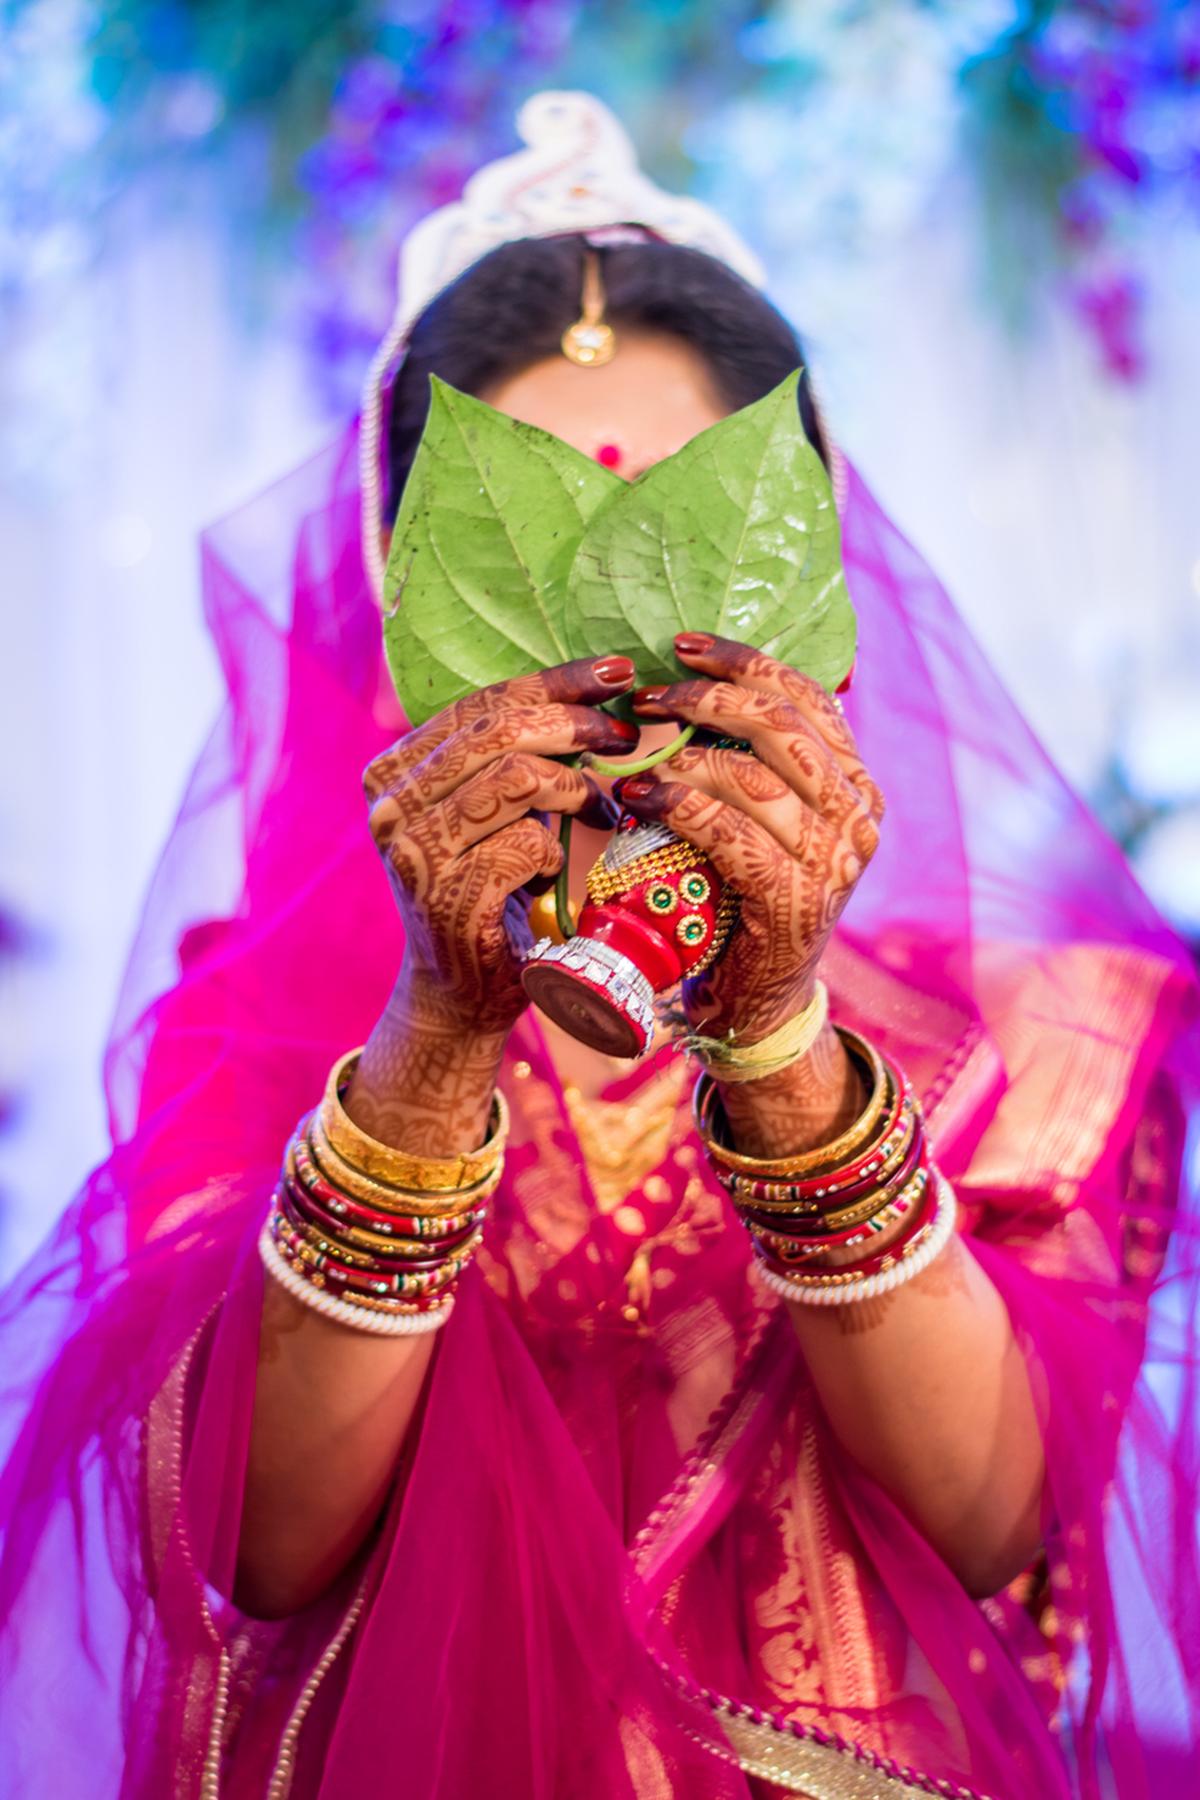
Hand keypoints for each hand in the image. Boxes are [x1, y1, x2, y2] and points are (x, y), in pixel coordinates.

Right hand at [363, 656, 637, 1037]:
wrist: (459, 993)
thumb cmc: (485, 892)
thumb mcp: (483, 813)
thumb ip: (503, 759)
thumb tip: (587, 691)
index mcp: (393, 772)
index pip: (480, 704)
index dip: (555, 682)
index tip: (616, 673)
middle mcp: (390, 806)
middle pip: (499, 731)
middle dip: (575, 725)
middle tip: (624, 735)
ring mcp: (414, 851)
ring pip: (518, 779)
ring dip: (573, 791)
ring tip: (595, 810)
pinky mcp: (446, 895)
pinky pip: (528, 843)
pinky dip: (555, 854)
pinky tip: (550, 875)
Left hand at [620, 633, 884, 1045]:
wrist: (760, 1001)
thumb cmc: (748, 902)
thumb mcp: (768, 823)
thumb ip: (758, 766)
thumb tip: (701, 690)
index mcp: (858, 786)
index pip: (809, 699)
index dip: (746, 663)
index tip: (685, 645)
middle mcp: (858, 818)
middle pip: (782, 726)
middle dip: (708, 699)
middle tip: (650, 696)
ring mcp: (833, 862)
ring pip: (752, 777)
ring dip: (682, 758)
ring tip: (635, 757)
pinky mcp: (795, 900)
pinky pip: (730, 832)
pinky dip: (678, 807)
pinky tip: (640, 799)